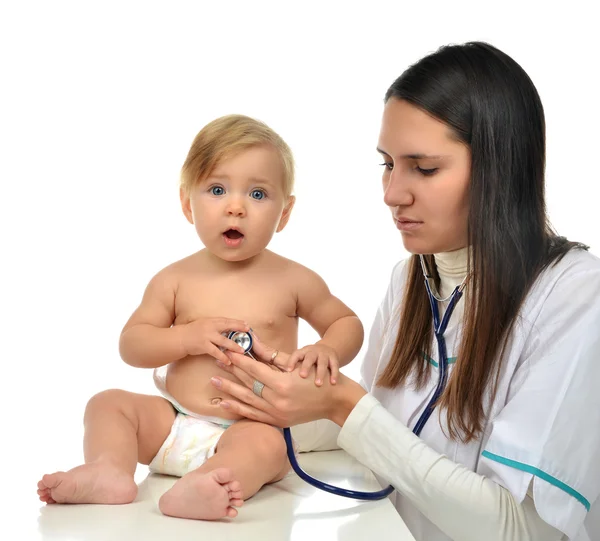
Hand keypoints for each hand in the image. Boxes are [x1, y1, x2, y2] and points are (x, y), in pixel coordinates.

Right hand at [179, 317, 249, 364]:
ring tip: (242, 351)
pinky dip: (223, 357)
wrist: (179, 339)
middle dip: (239, 329)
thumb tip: (228, 329)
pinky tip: (229, 361)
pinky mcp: (203, 345)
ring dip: (234, 346)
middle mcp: (210, 326)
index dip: (237, 322)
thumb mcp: (204, 325)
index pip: (226, 320)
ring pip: (224, 341)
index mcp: (210, 321)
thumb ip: (215, 326)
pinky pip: (216, 352)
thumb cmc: (192, 332)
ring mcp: (207, 336)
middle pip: (227, 327)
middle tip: (249, 332)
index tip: (246, 324)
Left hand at [208, 335, 366, 426]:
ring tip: (214, 381)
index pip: (254, 369)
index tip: (228, 351)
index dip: (239, 359)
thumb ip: (272, 355)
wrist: (334, 401)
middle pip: (248, 383)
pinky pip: (252, 415)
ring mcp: (276, 413)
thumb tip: (254, 342)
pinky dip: (238, 408)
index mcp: (282, 384)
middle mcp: (277, 400)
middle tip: (216, 361)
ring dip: (229, 390)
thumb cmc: (318, 379)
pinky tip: (225, 402)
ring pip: (247, 400)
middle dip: (231, 371)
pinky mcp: (277, 421)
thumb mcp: (296, 364)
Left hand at [284, 343, 339, 385]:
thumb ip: (285, 364)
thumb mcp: (299, 360)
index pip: (296, 354)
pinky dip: (334, 374)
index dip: (292, 361)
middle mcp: (313, 352)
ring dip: (320, 372)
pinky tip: (333, 383)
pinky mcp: (334, 358)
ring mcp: (324, 355)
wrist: (327, 350)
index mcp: (303, 352)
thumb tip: (271, 370)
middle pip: (309, 358)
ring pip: (322, 362)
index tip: (288, 370)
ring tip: (318, 384)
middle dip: (306, 366)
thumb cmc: (308, 361)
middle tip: (302, 376)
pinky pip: (335, 366)